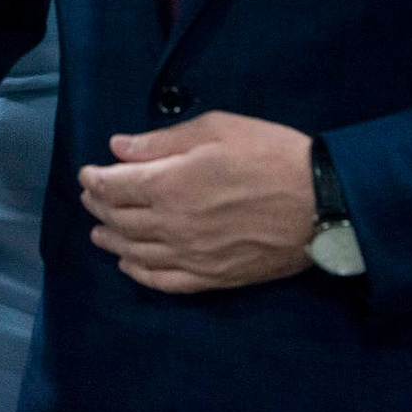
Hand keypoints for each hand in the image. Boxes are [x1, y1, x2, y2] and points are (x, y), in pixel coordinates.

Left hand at [77, 110, 314, 293]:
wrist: (323, 204)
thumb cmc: (270, 155)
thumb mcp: (215, 130)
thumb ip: (161, 142)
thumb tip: (117, 148)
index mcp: (170, 185)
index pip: (114, 186)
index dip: (94, 179)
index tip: (87, 173)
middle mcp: (172, 226)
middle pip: (120, 220)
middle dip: (99, 207)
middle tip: (91, 198)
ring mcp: (192, 256)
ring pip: (136, 252)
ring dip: (112, 240)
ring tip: (99, 232)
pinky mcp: (213, 278)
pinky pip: (165, 281)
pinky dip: (140, 274)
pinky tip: (129, 265)